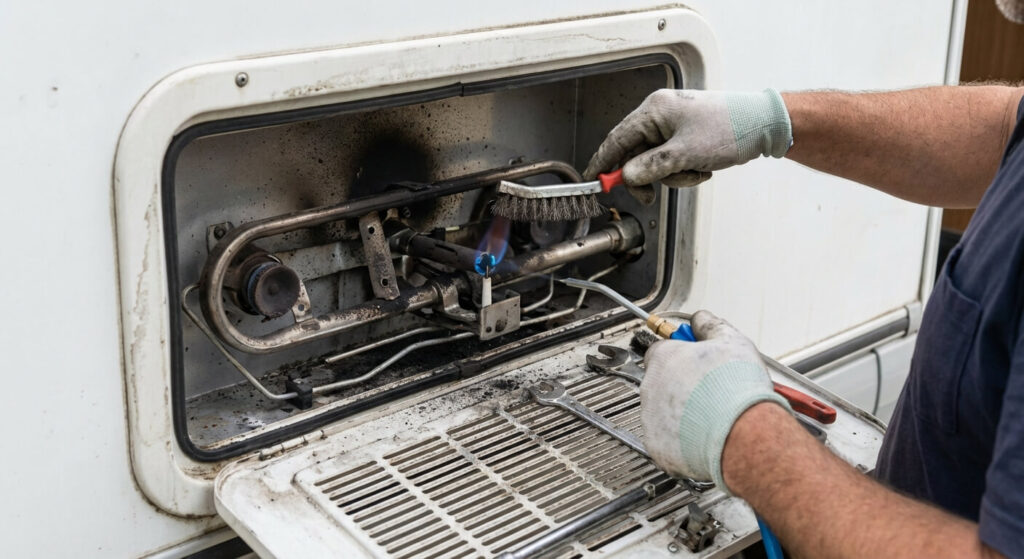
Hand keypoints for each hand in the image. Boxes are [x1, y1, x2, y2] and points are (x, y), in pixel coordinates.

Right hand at [583, 89, 791, 188]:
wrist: (762, 124)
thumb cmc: (728, 129)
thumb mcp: (685, 153)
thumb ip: (651, 167)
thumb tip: (626, 176)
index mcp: (654, 111)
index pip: (617, 138)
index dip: (603, 162)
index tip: (594, 181)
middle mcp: (660, 115)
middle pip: (635, 154)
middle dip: (648, 177)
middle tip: (651, 196)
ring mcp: (673, 125)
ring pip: (655, 162)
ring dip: (673, 175)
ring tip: (695, 172)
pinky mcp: (685, 136)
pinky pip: (671, 161)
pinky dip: (684, 171)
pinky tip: (702, 168)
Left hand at [640, 310, 789, 491]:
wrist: (744, 433)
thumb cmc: (738, 389)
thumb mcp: (732, 341)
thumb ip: (710, 325)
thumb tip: (701, 318)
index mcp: (664, 358)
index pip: (661, 351)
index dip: (681, 356)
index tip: (695, 361)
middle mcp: (651, 388)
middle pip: (661, 383)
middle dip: (682, 387)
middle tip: (710, 392)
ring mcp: (651, 420)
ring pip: (663, 413)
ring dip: (682, 414)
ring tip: (712, 416)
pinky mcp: (657, 448)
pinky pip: (667, 442)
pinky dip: (682, 442)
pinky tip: (705, 437)